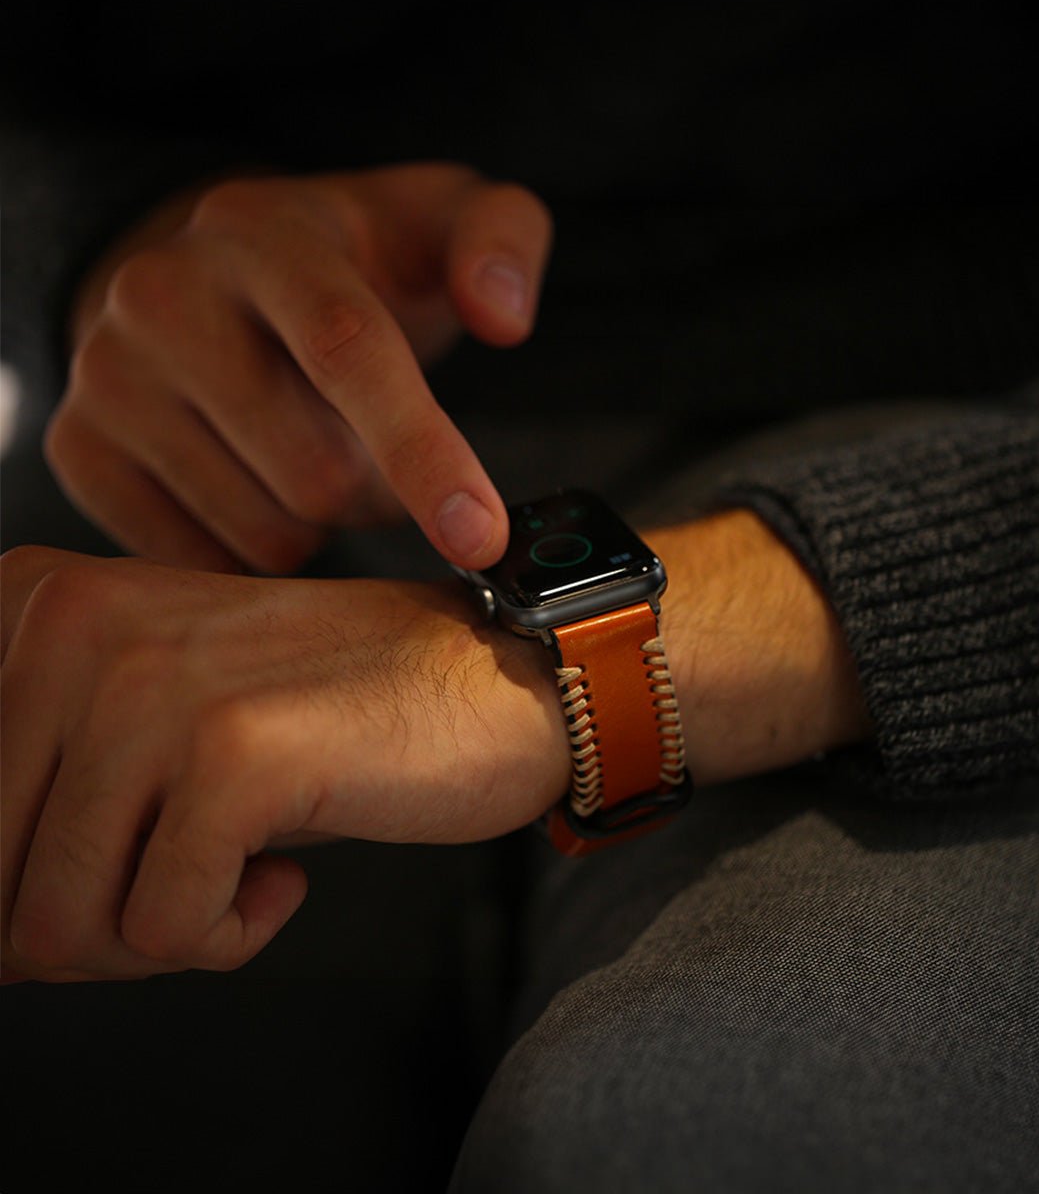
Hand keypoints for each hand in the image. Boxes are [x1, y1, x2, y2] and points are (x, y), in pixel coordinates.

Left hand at [0, 511, 868, 983]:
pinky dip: (228, 936)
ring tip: (241, 869)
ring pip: (51, 927)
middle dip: (90, 926)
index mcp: (34, 605)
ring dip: (159, 935)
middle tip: (192, 877)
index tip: (121, 859)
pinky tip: (287, 871)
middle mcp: (69, 627)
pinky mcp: (231, 753)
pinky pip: (165, 932)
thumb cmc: (327, 714)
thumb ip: (42, 797)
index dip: (28, 883)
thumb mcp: (152, 726)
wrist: (490, 677)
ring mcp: (148, 686)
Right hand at [45, 164, 552, 572]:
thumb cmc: (356, 269)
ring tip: (314, 453)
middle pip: (315, 475)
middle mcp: (163, 295)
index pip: (346, 350)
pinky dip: (257, 547)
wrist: (218, 281)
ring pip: (266, 532)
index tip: (479, 536)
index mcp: (265, 236)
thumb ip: (501, 242)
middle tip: (380, 454)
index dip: (421, 452)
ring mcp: (107, 376)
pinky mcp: (80, 449)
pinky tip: (259, 483)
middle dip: (378, 492)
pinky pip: (205, 561)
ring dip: (322, 524)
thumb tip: (503, 315)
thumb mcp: (442, 225)